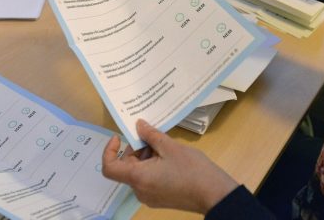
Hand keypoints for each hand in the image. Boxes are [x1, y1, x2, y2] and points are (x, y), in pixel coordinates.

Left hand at [102, 119, 237, 213]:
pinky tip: (169, 158)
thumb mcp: (170, 147)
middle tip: (152, 137)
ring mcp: (149, 196)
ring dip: (146, 157)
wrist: (214, 194)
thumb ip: (151, 135)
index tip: (119, 137)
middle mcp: (139, 190)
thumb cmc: (192, 169)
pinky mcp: (159, 198)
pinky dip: (152, 166)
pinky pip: (148, 180)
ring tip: (165, 146)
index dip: (109, 150)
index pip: (109, 167)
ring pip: (138, 172)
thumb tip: (138, 125)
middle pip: (126, 167)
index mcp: (138, 178)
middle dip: (136, 149)